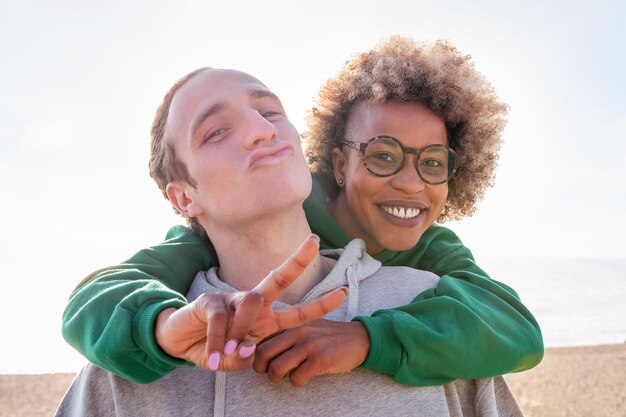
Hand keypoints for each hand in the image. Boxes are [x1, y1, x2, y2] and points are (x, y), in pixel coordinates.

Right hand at [155, 235, 347, 371]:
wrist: (177, 343)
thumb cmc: (211, 349)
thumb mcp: (231, 362)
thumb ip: (242, 360)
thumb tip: (246, 350)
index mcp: (264, 319)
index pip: (296, 311)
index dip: (320, 303)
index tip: (344, 291)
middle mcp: (251, 303)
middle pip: (279, 278)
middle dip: (297, 260)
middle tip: (315, 240)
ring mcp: (231, 298)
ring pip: (250, 302)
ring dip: (241, 331)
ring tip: (228, 354)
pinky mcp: (210, 300)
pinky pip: (220, 319)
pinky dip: (217, 342)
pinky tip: (212, 358)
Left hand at [253, 319, 369, 386]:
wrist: (359, 339)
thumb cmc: (328, 336)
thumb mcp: (306, 327)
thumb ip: (285, 334)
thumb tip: (261, 347)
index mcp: (291, 323)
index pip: (261, 336)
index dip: (255, 351)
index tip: (261, 358)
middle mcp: (297, 331)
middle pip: (262, 353)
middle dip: (261, 368)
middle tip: (269, 371)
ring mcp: (308, 345)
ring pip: (276, 368)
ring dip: (277, 378)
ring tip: (284, 376)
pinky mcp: (320, 359)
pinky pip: (296, 378)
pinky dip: (297, 382)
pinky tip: (304, 377)